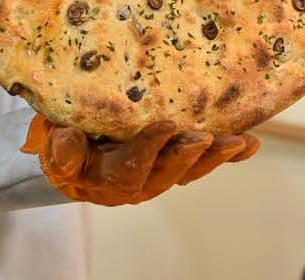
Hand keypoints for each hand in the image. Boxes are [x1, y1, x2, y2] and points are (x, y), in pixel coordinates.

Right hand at [20, 113, 257, 205]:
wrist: (78, 153)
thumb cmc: (65, 142)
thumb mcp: (53, 144)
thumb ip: (61, 147)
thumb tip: (69, 144)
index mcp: (108, 176)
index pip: (130, 165)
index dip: (148, 147)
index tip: (163, 125)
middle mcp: (141, 181)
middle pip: (169, 171)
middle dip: (189, 154)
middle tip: (205, 137)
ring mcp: (163, 173)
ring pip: (192, 169)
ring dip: (217, 156)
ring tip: (240, 142)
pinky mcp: (178, 164)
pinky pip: (205, 163)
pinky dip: (229, 155)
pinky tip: (250, 145)